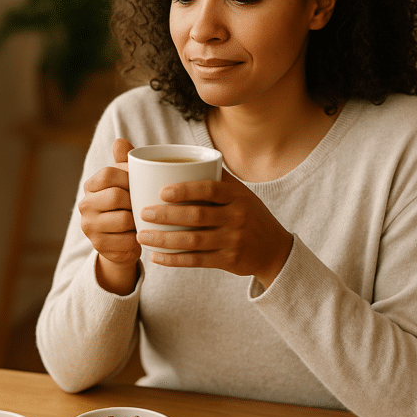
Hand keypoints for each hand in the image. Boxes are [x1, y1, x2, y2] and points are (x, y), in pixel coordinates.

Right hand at [78, 138, 140, 294]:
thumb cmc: (128, 206)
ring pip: (124, 219)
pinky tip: (140, 237)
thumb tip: (120, 141)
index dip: (129, 177)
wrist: (122, 242)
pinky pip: (127, 241)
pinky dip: (139, 239)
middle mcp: (85, 206)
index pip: (108, 174)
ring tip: (144, 221)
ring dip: (139, 221)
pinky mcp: (99, 247)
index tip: (142, 183)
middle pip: (116, 196)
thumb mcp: (128, 182)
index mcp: (91, 186)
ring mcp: (89, 227)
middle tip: (146, 205)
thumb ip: (125, 162)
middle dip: (135, 201)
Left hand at [136, 171, 292, 287]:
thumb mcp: (240, 193)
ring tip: (142, 236)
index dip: (185, 190)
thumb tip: (180, 156)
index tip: (161, 191)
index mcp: (237, 196)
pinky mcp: (229, 261)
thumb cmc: (248, 214)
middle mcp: (237, 217)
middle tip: (143, 213)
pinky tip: (156, 256)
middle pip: (197, 216)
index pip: (209, 189)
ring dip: (164, 239)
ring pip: (193, 241)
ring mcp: (234, 240)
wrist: (273, 248)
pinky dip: (174, 259)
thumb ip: (215, 177)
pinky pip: (197, 261)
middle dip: (166, 215)